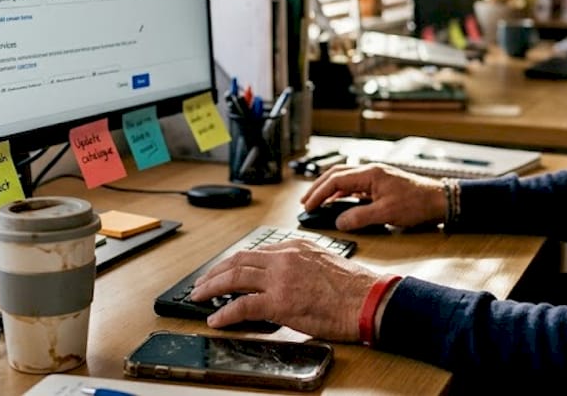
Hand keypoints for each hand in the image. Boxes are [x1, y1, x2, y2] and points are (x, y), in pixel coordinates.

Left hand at [188, 239, 380, 339]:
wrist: (368, 299)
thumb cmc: (354, 286)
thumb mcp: (324, 261)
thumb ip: (301, 263)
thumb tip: (287, 277)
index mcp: (295, 247)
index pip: (255, 252)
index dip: (235, 263)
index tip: (225, 271)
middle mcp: (284, 258)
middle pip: (238, 260)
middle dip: (215, 272)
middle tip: (202, 282)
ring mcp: (280, 279)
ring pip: (234, 278)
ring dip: (211, 287)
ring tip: (198, 297)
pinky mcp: (280, 302)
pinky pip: (242, 306)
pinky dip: (224, 313)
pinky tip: (216, 320)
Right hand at [301, 163, 446, 230]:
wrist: (439, 200)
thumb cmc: (417, 204)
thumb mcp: (386, 213)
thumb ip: (360, 217)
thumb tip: (339, 222)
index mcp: (370, 174)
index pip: (336, 180)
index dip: (319, 193)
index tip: (308, 206)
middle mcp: (371, 171)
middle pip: (337, 175)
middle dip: (319, 188)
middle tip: (306, 202)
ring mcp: (376, 177)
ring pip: (345, 178)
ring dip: (330, 189)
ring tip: (317, 202)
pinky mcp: (381, 184)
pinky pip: (355, 185)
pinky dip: (342, 193)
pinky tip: (339, 202)